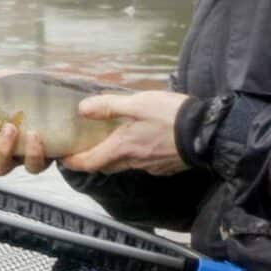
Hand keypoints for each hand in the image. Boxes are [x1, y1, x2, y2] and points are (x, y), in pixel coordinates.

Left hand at [63, 90, 191, 175]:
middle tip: (85, 147)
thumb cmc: (170, 116)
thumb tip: (82, 109)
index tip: (64, 158)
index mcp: (122, 148)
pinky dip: (137, 155)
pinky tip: (143, 141)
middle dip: (93, 159)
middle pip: (105, 166)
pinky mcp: (165, 166)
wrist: (206, 133)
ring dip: (115, 156)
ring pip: (125, 165)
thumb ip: (109, 106)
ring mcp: (150, 166)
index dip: (74, 162)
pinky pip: (144, 163)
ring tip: (114, 140)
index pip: (89, 163)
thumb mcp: (138, 103)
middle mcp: (133, 162)